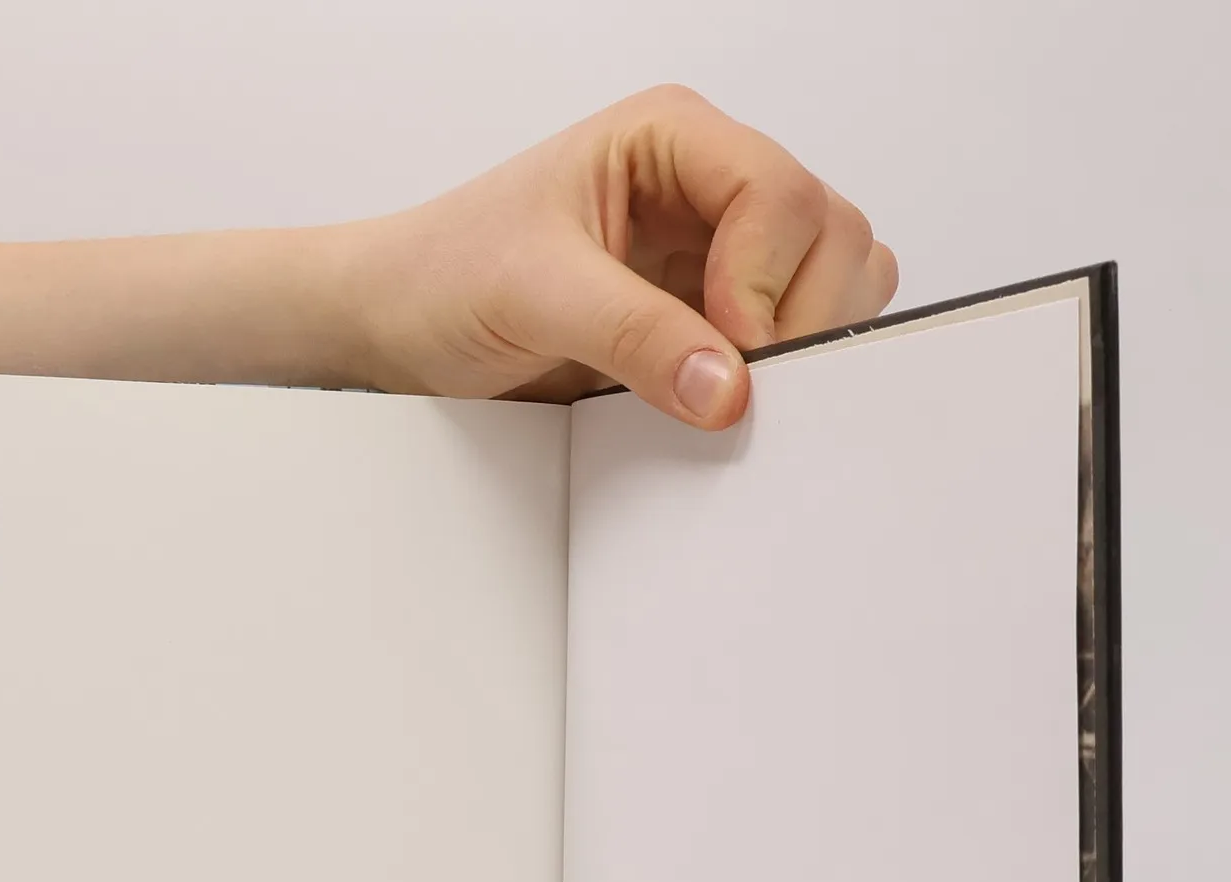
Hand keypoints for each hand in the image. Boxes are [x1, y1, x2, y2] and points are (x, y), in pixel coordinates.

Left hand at [353, 85, 899, 426]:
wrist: (398, 326)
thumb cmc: (443, 275)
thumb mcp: (533, 296)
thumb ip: (632, 335)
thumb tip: (727, 388)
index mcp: (672, 138)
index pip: (781, 193)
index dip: (767, 280)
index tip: (728, 351)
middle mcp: (708, 185)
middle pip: (829, 234)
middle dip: (797, 314)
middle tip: (733, 380)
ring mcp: (717, 253)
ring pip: (832, 280)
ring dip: (802, 340)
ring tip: (724, 386)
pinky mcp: (708, 316)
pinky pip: (791, 334)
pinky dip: (783, 370)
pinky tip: (720, 392)